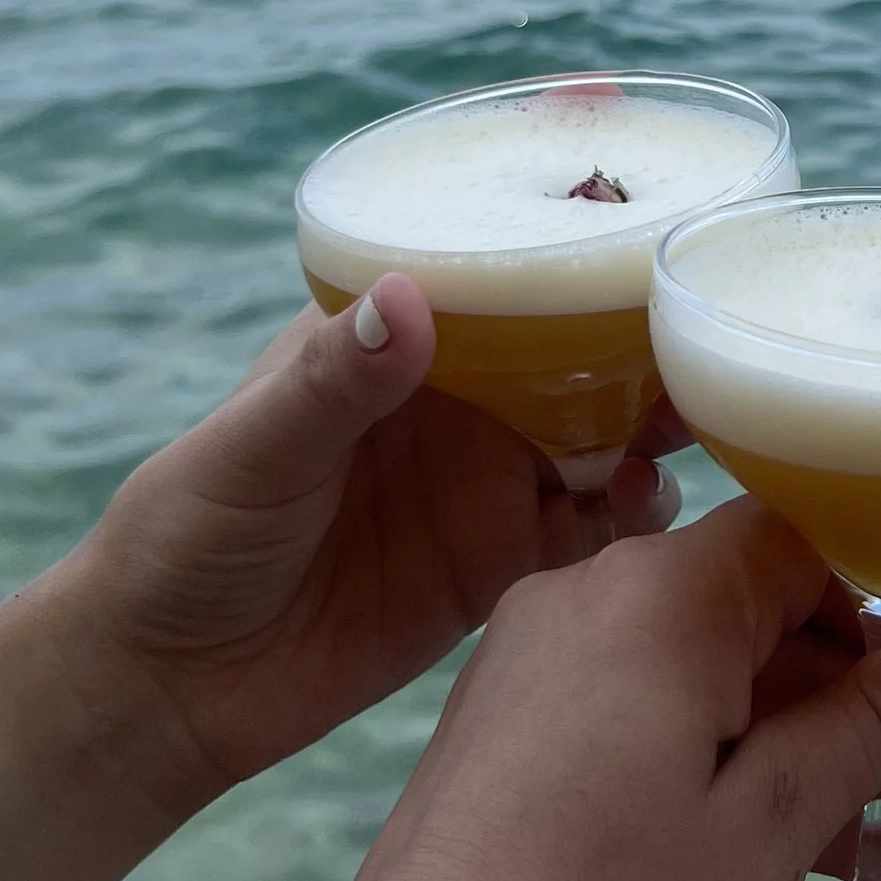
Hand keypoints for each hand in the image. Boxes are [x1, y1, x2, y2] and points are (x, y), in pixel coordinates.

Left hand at [45, 274, 680, 822]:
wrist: (171, 689)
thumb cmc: (183, 539)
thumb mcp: (250, 451)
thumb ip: (332, 382)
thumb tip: (409, 299)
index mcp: (393, 334)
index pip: (494, 258)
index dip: (569, 224)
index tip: (645, 191)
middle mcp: (456, 393)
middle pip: (575, 342)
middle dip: (643, 332)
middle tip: (710, 338)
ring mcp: (486, 475)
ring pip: (603, 428)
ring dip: (655, 420)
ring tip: (693, 426)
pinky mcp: (502, 560)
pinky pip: (594, 528)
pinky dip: (635, 515)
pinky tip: (648, 512)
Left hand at [301, 498, 880, 880]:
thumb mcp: (763, 829)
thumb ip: (874, 728)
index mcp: (655, 592)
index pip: (814, 547)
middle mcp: (587, 606)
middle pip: (774, 642)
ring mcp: (536, 685)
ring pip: (717, 712)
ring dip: (819, 799)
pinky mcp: (508, 762)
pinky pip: (650, 760)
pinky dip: (729, 824)